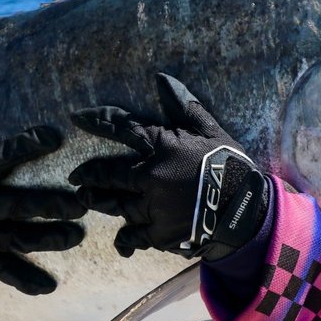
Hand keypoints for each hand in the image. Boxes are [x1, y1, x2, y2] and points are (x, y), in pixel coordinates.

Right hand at [0, 99, 86, 294]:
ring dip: (47, 239)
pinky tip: (48, 288)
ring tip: (75, 236)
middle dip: (46, 205)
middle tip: (78, 203)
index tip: (53, 136)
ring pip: (17, 238)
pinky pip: (4, 270)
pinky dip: (25, 280)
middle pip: (15, 205)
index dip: (23, 146)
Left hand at [68, 73, 269, 259]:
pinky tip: (119, 242)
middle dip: (89, 174)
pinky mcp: (159, 233)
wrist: (246, 210)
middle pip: (108, 173)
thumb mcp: (211, 131)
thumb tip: (162, 78)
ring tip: (85, 200)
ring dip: (97, 201)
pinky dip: (125, 239)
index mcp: (162, 146)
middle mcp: (150, 175)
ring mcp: (152, 206)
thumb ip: (184, 106)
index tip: (77, 117)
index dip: (98, 120)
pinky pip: (134, 235)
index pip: (122, 128)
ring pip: (115, 203)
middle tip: (75, 176)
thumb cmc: (230, 165)